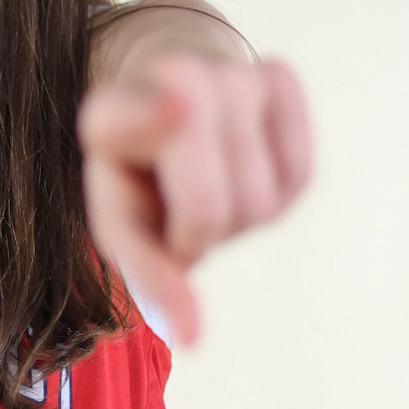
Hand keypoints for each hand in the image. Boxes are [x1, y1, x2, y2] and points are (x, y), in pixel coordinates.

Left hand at [77, 52, 312, 344]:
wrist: (167, 105)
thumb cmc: (139, 180)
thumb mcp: (126, 229)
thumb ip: (150, 280)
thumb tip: (191, 337)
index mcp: (108, 116)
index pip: (148, 132)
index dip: (163, 122)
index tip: (182, 108)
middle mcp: (170, 77)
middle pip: (216, 209)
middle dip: (200, 236)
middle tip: (178, 217)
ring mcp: (230, 71)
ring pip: (263, 202)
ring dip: (240, 218)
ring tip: (208, 187)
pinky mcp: (280, 78)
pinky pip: (301, 173)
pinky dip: (279, 188)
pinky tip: (244, 163)